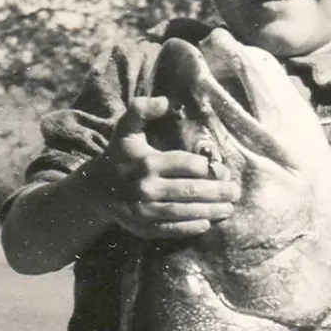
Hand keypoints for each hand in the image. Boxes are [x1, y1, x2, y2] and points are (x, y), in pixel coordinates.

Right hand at [92, 98, 240, 239]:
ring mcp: (145, 209)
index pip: (186, 165)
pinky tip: (207, 223)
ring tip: (228, 208)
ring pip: (184, 211)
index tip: (225, 171)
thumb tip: (165, 101)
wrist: (95, 190)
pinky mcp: (143, 227)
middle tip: (236, 192)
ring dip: (210, 211)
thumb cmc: (119, 156)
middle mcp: (146, 186)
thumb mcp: (127, 129)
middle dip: (217, 192)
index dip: (209, 169)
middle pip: (190, 190)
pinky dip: (191, 227)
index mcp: (147, 161)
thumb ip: (142, 110)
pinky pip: (171, 229)